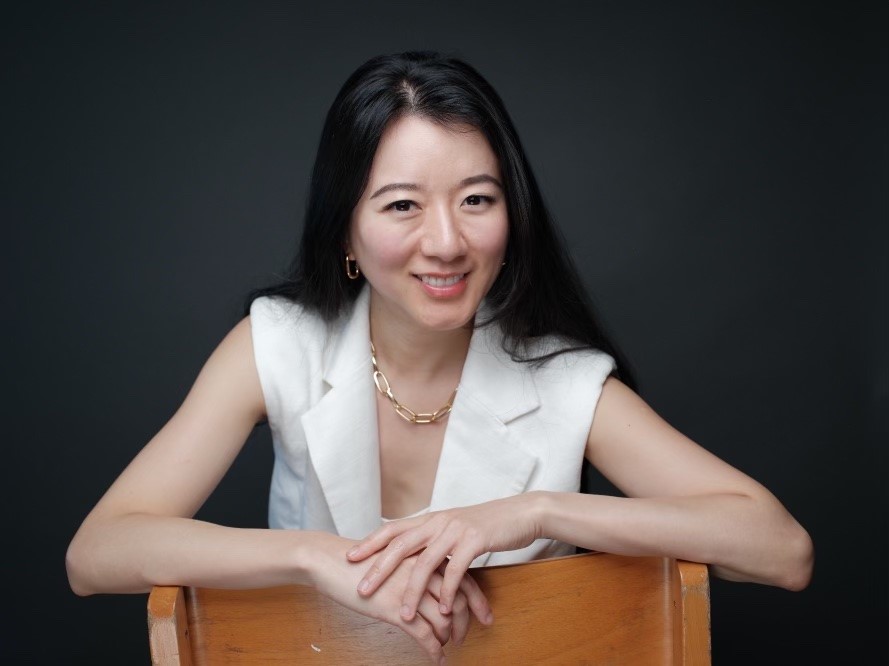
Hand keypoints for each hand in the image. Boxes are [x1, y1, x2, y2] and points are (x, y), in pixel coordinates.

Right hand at [310, 532, 489, 662]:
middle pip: (458, 597)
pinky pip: (424, 634)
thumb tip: (431, 586)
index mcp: (425, 556)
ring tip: (448, 645)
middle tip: (471, 634)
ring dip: (450, 636)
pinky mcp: (396, 608)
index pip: (462, 577)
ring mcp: (410, 589)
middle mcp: (423, 571)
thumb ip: (416, 567)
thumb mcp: (395, 558)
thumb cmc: (360, 561)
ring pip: (443, 618)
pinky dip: (434, 650)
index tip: (485, 615)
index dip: (476, 598)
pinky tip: (437, 658)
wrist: (332, 561)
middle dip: (469, 620)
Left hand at [347, 493, 542, 622]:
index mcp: (431, 519)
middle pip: (401, 545)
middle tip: (362, 589)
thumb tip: (413, 554)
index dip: (370, 542)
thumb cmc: (487, 524)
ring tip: (404, 614)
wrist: (521, 513)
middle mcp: (439, 521)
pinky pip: (456, 569)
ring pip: (426, 563)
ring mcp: (456, 530)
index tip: (349, 557)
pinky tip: (442, 608)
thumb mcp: (454, 528)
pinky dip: (447, 591)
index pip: (393, 529)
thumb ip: (433, 538)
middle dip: (380, 569)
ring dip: (413, 591)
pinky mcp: (475, 540)